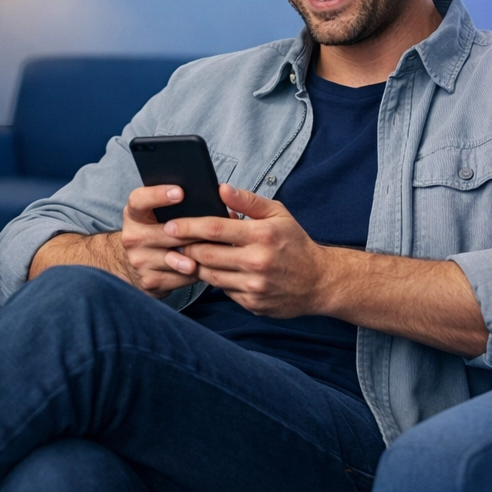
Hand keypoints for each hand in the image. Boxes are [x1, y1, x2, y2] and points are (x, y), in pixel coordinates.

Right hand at [117, 185, 204, 296]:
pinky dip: (195, 273)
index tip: (180, 192)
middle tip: (214, 228)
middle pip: (166, 232)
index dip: (158, 195)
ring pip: (175, 257)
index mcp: (134, 214)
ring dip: (197, 255)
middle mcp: (132, 237)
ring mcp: (139, 261)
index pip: (139, 200)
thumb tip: (216, 194)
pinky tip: (206, 267)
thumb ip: (177, 205)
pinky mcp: (149, 281)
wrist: (135, 266)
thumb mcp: (155, 215)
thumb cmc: (155, 233)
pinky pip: (179, 277)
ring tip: (213, 251)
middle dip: (191, 231)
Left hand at [164, 184, 335, 317]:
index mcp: (262, 235)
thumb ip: (248, 201)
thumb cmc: (296, 243)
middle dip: (185, 247)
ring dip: (196, 264)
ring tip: (189, 254)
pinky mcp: (252, 303)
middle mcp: (257, 262)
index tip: (171, 224)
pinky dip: (216, 280)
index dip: (188, 226)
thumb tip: (221, 189)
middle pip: (206, 254)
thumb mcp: (278, 214)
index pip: (214, 228)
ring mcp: (254, 286)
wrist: (319, 282)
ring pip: (210, 275)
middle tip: (173, 241)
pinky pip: (223, 291)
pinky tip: (216, 270)